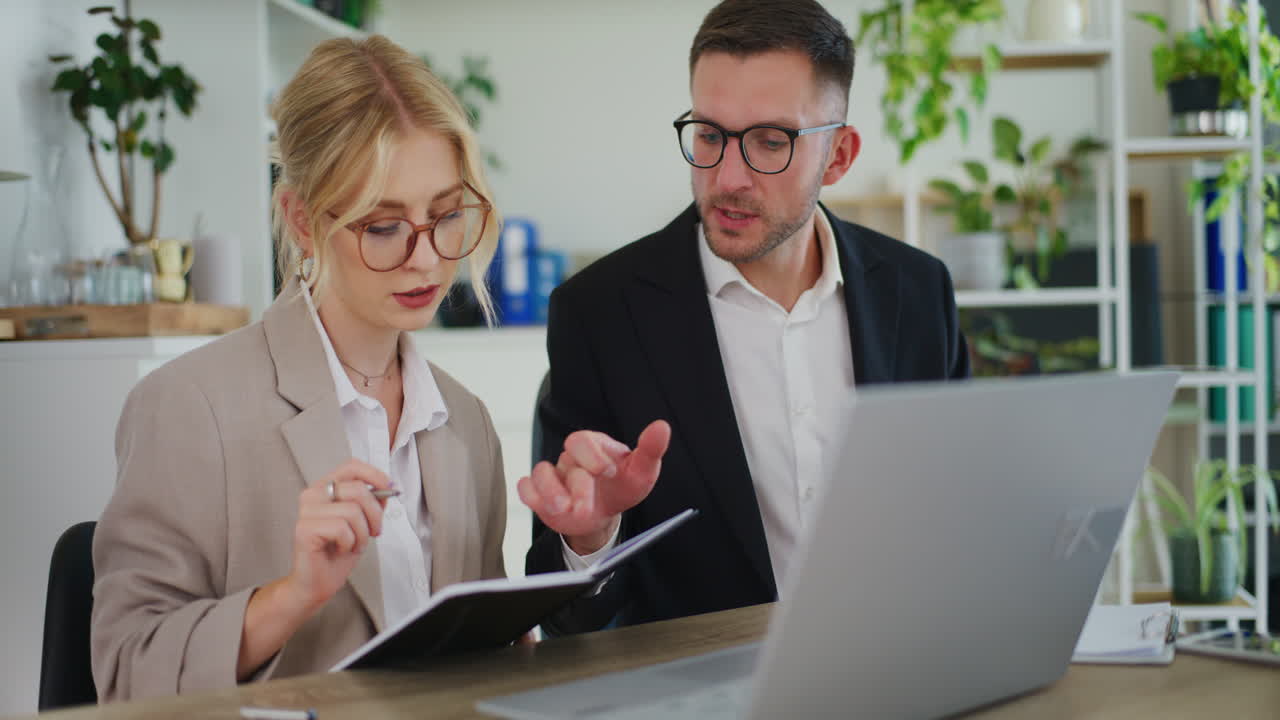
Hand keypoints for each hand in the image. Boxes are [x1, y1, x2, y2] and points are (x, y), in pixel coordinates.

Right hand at [284, 458, 392, 613]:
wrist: (318, 582)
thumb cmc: (337, 553)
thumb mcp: (363, 522)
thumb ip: (372, 502)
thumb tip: (388, 489)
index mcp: (326, 488)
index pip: (351, 466)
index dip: (374, 475)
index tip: (389, 489)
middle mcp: (313, 495)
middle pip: (358, 490)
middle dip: (374, 515)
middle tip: (373, 532)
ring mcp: (306, 511)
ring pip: (353, 511)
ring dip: (362, 534)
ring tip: (353, 544)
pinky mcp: (304, 529)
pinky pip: (342, 528)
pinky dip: (350, 542)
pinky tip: (341, 549)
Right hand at [518, 420, 669, 554]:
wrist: (605, 514)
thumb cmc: (622, 487)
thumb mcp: (641, 472)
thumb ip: (650, 450)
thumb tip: (662, 427)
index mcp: (593, 446)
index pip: (582, 440)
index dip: (591, 455)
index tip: (608, 473)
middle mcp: (571, 458)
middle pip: (565, 459)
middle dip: (576, 483)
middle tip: (586, 504)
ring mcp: (554, 475)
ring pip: (540, 473)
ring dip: (551, 492)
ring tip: (564, 510)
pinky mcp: (540, 494)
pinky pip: (526, 488)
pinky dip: (531, 496)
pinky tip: (546, 508)